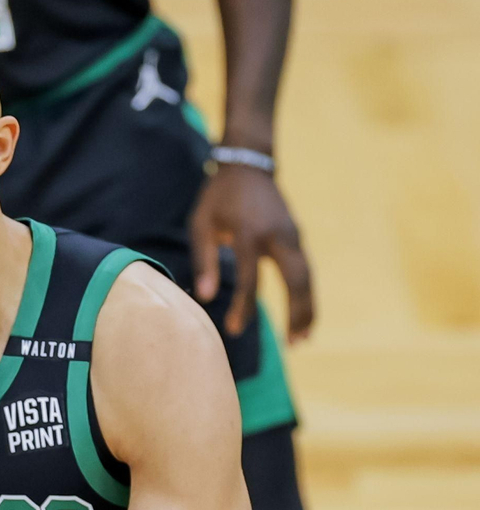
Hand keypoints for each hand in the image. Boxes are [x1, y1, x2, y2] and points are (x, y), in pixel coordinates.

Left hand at [190, 163, 313, 340]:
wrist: (249, 166)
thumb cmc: (218, 198)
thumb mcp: (201, 225)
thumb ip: (204, 261)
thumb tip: (206, 298)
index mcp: (249, 233)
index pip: (250, 278)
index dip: (243, 307)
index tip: (234, 330)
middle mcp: (277, 235)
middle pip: (296, 279)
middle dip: (296, 312)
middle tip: (294, 343)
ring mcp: (292, 235)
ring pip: (307, 276)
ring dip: (308, 307)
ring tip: (303, 338)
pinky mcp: (297, 236)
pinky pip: (305, 269)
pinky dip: (306, 293)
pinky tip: (303, 314)